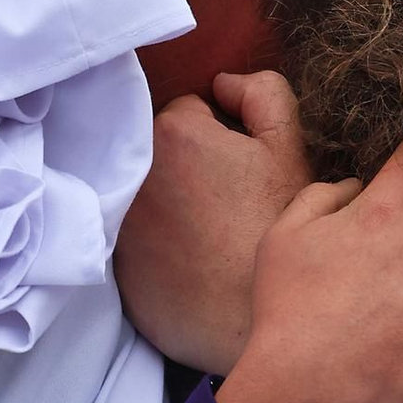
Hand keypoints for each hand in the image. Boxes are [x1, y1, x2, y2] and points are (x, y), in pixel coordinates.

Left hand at [115, 74, 316, 374]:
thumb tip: (223, 83)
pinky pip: (132, 239)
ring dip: (165, 202)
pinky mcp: (114, 268)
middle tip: (222, 201)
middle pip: (157, 151)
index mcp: (171, 134)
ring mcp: (116, 223)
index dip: (220, 136)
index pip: (188, 112)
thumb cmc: (276, 228)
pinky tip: (187, 264)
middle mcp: (130, 172)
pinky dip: (154, 245)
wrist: (254, 319)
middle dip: (184, 164)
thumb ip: (261, 93)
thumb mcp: (288, 147)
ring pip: (141, 192)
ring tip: (206, 234)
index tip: (237, 167)